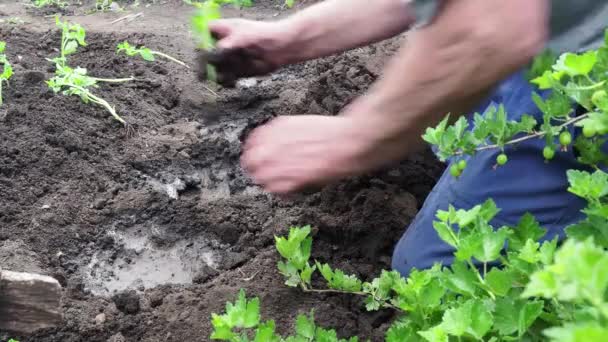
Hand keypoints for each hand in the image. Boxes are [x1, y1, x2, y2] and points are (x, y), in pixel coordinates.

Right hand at [197, 19, 291, 86]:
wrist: (283, 47)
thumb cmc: (264, 34)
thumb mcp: (245, 36)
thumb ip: (230, 43)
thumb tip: (216, 51)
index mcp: (224, 30)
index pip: (204, 33)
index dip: (201, 42)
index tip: (204, 52)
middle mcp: (224, 44)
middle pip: (206, 53)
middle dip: (206, 64)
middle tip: (205, 74)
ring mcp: (230, 58)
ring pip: (215, 68)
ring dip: (217, 75)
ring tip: (226, 77)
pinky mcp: (238, 70)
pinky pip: (227, 78)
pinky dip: (228, 82)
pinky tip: (232, 83)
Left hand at [241, 115, 376, 193]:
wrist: (349, 141)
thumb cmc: (336, 132)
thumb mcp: (305, 124)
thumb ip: (288, 134)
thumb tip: (286, 145)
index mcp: (278, 127)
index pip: (253, 141)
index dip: (258, 152)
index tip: (262, 158)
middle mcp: (274, 144)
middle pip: (251, 161)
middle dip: (258, 168)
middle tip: (268, 174)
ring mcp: (280, 161)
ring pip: (261, 178)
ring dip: (269, 181)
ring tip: (281, 184)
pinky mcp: (291, 178)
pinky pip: (276, 190)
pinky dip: (283, 192)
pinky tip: (292, 190)